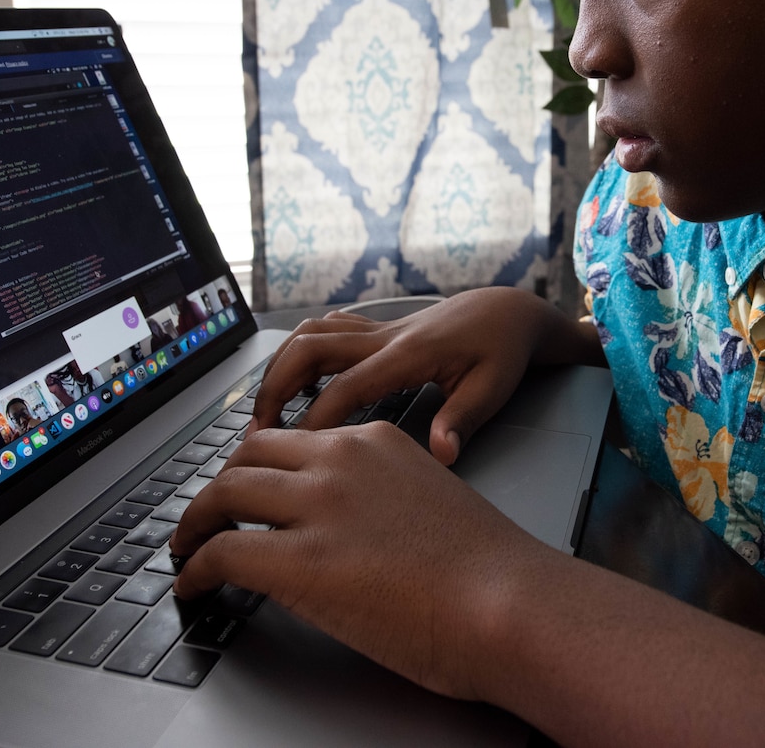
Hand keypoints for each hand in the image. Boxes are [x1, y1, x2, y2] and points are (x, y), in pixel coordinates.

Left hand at [170, 421, 550, 699]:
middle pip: (249, 455)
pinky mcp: (298, 560)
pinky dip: (195, 568)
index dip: (260, 465)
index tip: (246, 488)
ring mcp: (317, 507)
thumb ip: (385, 495)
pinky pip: (221, 552)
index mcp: (375, 441)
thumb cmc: (489, 569)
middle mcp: (340, 460)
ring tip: (186, 548)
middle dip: (220, 487)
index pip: (295, 440)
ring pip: (224, 493)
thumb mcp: (430, 499)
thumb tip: (357, 525)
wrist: (508, 604)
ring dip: (195, 523)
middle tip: (207, 517)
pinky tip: (192, 585)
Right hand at [252, 288, 602, 464]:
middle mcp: (384, 337)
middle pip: (309, 349)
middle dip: (275, 388)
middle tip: (257, 433)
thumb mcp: (492, 389)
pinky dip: (300, 353)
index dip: (314, 420)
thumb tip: (442, 454)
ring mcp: (377, 330)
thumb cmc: (501, 352)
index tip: (291, 453)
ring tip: (266, 411)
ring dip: (280, 368)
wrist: (507, 311)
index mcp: (407, 355)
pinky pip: (326, 331)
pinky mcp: (377, 330)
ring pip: (310, 334)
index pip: (345, 387)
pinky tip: (297, 384)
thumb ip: (462, 421)